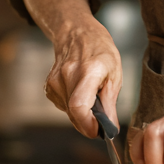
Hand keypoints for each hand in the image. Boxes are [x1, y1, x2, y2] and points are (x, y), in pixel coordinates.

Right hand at [43, 16, 122, 137]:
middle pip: (75, 114)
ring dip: (82, 113)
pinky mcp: (48, 87)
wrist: (76, 33)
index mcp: (89, 70)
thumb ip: (110, 103)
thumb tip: (110, 129)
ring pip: (69, 113)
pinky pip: (63, 107)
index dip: (88, 125)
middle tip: (101, 115)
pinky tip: (80, 91)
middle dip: (89, 122)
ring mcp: (55, 81)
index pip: (79, 107)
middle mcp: (68, 75)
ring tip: (92, 94)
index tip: (99, 130)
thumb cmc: (100, 50)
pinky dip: (73, 106)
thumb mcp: (115, 73)